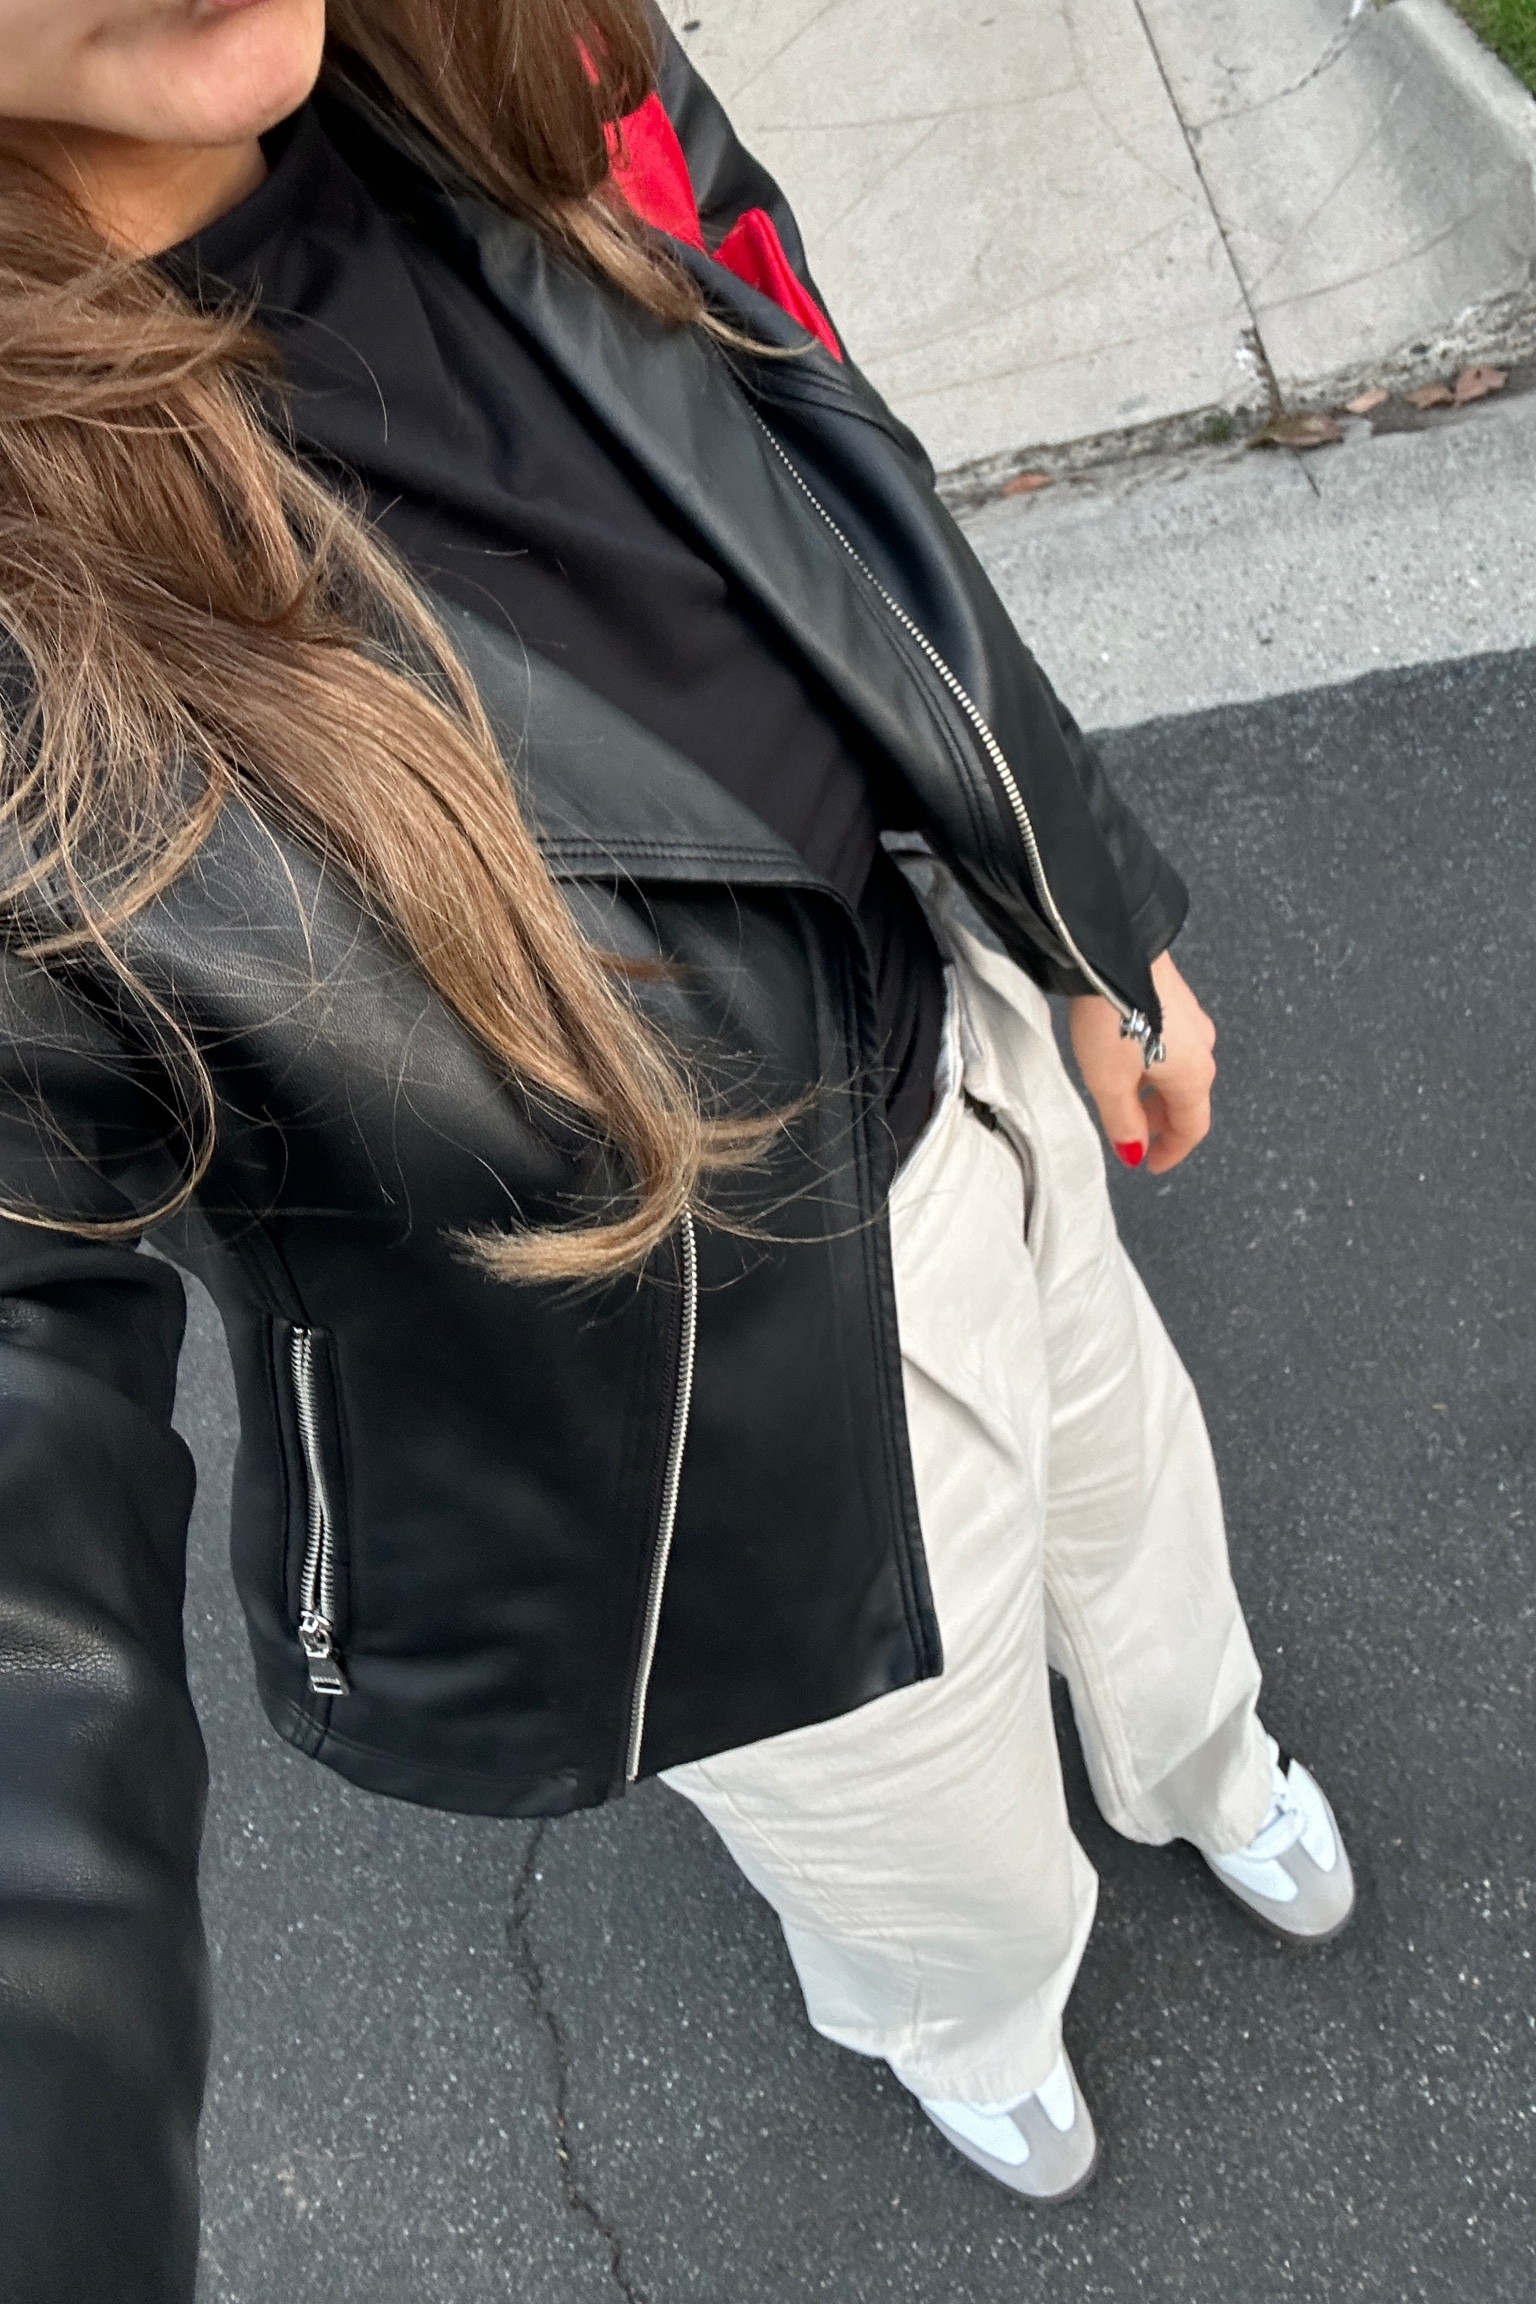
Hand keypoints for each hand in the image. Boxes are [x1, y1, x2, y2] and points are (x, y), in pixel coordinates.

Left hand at [1068, 951, 1215, 1175]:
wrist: (1111, 952)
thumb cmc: (1111, 1017)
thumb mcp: (1108, 1083)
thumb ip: (1123, 1122)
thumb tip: (1134, 1150)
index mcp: (1193, 1076)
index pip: (1192, 1128)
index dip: (1171, 1152)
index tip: (1150, 1164)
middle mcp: (1202, 1048)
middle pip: (1187, 1099)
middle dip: (1160, 1122)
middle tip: (1131, 1134)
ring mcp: (1193, 1020)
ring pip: (1178, 1071)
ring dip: (1154, 1093)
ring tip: (1121, 1098)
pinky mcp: (1176, 998)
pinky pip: (1171, 1045)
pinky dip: (1152, 1065)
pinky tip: (1124, 1060)